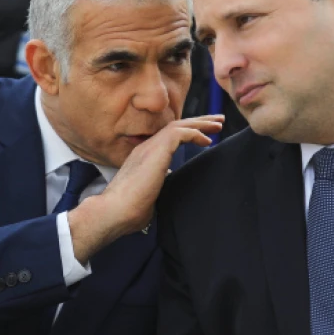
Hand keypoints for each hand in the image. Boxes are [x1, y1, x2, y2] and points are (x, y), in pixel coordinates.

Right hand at [68, 115, 223, 262]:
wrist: (115, 211)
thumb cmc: (129, 212)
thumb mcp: (150, 197)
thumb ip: (158, 191)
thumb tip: (165, 196)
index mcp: (143, 157)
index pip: (168, 139)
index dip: (188, 134)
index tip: (205, 138)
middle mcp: (146, 147)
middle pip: (176, 127)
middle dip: (199, 123)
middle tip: (217, 122)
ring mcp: (150, 146)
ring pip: (179, 125)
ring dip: (201, 124)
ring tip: (218, 125)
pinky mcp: (156, 149)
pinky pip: (180, 133)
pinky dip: (195, 133)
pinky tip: (207, 140)